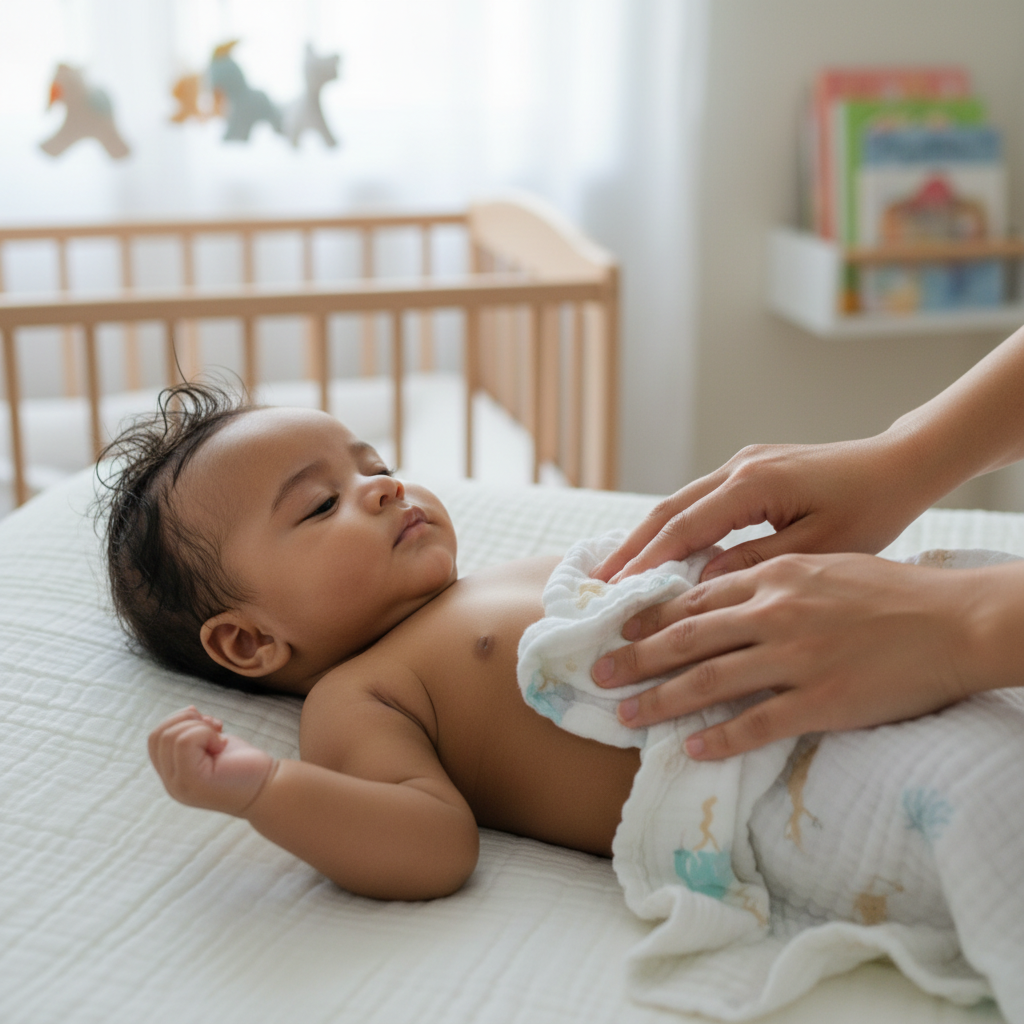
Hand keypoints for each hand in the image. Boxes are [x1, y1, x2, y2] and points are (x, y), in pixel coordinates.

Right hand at [148, 706, 276, 815]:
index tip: (205, 724)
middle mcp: (171, 784)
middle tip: (214, 728)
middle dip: (186, 720)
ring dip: (199, 726)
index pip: (155, 739)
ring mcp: (179, 785)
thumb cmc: (244, 765)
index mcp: (173, 775)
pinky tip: (222, 745)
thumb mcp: (212, 746)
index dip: (178, 722)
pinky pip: (184, 741)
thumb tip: (189, 710)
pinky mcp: (193, 781)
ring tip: (218, 739)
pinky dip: (205, 732)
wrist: (268, 788)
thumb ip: (192, 735)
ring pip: (171, 735)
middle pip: (158, 735)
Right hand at [591, 437, 931, 583]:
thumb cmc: (870, 509)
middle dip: (630, 547)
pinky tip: (660, 552)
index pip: (684, 527)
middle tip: (596, 583)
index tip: (614, 592)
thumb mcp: (818, 548)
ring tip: (616, 572)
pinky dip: (673, 528)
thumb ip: (757, 563)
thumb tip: (702, 579)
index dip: (646, 561)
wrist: (898, 465)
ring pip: (678, 502)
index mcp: (754, 485)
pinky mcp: (749, 470)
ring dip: (646, 537)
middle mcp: (738, 468)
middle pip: (667, 509)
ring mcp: (741, 464)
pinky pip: (699, 501)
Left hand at [591, 553, 976, 758]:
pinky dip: (719, 738)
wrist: (953, 620)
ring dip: (660, 700)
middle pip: (688, 638)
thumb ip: (769, 577)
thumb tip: (720, 592)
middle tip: (599, 674)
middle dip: (636, 658)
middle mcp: (775, 612)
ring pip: (709, 681)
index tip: (618, 631)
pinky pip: (757, 724)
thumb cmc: (889, 590)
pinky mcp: (821, 700)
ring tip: (626, 715)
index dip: (651, 617)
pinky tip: (692, 749)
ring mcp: (796, 657)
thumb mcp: (822, 563)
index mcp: (775, 575)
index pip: (696, 597)